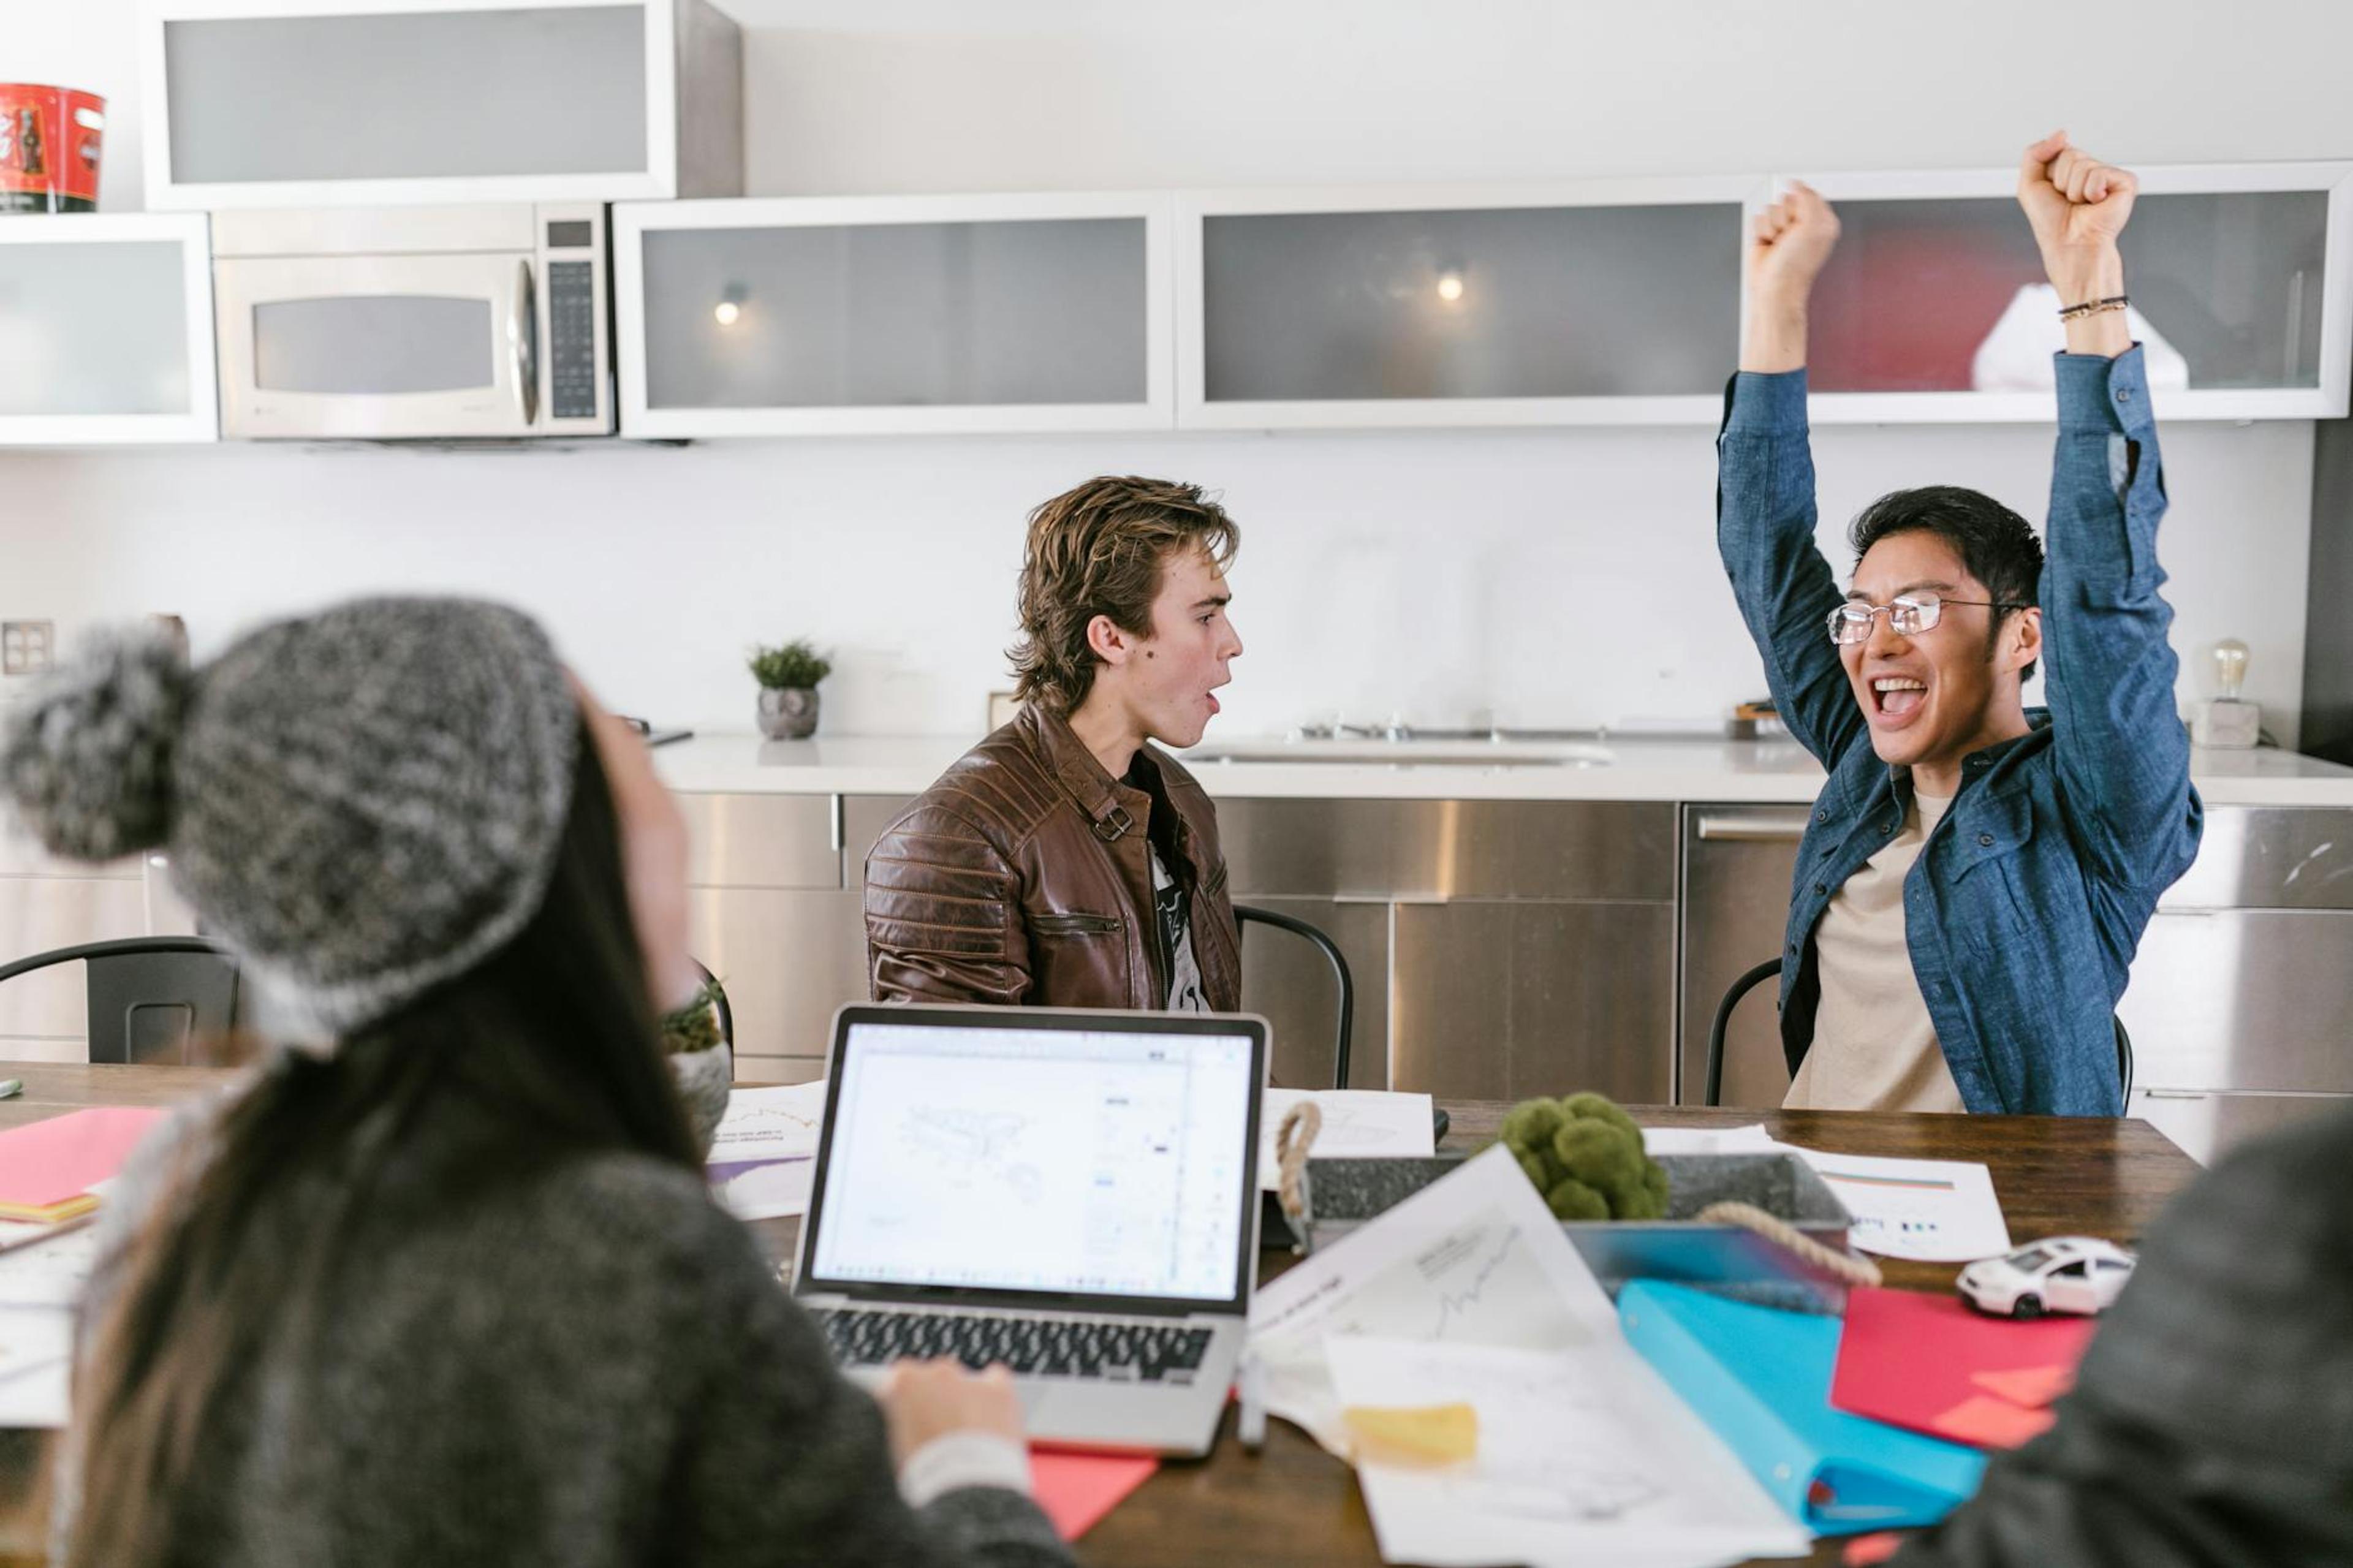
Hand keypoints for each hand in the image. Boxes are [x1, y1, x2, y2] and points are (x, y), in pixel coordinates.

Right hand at [876, 1359, 1025, 1467]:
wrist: (965, 1490)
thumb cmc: (924, 1476)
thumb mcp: (895, 1447)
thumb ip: (898, 1422)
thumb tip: (905, 1421)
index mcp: (904, 1383)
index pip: (899, 1379)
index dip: (905, 1401)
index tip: (909, 1418)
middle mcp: (936, 1373)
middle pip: (933, 1377)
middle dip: (935, 1398)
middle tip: (938, 1431)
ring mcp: (969, 1380)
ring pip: (962, 1380)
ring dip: (962, 1399)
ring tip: (965, 1433)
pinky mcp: (999, 1390)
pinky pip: (996, 1379)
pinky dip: (993, 1393)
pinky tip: (991, 1415)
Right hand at [1742, 182, 1838, 372]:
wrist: (1775, 286)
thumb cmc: (1796, 263)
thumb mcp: (1813, 225)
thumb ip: (1808, 198)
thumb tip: (1795, 183)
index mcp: (1821, 220)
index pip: (1807, 194)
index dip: (1801, 207)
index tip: (1802, 224)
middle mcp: (1802, 223)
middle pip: (1787, 199)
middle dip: (1786, 217)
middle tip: (1789, 236)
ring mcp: (1783, 229)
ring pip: (1771, 208)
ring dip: (1773, 227)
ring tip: (1779, 244)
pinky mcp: (1765, 234)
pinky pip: (1758, 218)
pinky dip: (1761, 232)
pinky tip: (1769, 245)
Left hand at [2017, 131, 2134, 302]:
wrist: (2069, 245)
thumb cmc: (2051, 222)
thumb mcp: (2030, 184)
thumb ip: (2035, 153)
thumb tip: (2062, 133)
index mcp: (2074, 169)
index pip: (2059, 149)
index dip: (2049, 173)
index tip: (2053, 192)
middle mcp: (2094, 169)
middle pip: (2070, 154)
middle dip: (2060, 180)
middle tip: (2068, 201)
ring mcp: (2111, 175)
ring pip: (2082, 163)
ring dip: (2073, 189)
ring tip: (2081, 205)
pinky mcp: (2126, 182)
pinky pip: (2098, 173)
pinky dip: (2089, 191)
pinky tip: (2096, 204)